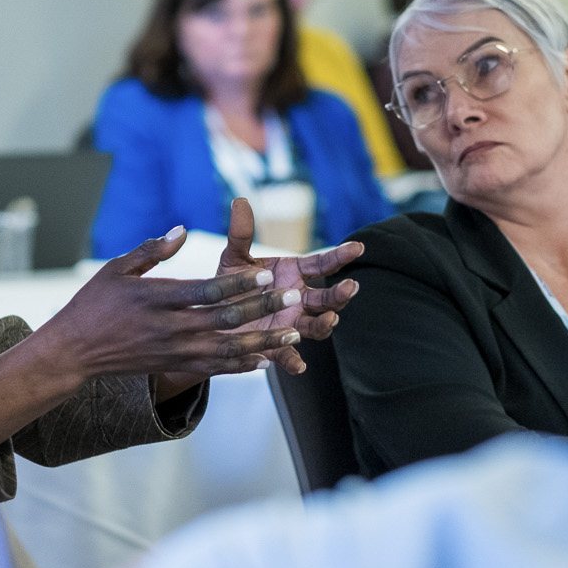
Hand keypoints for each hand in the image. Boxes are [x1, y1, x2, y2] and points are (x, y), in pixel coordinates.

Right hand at [42, 226, 308, 381]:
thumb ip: (152, 250)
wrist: (73, 352)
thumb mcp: (117, 268)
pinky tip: (266, 360)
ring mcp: (172, 351)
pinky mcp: (171, 366)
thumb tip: (182, 229)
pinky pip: (214, 369)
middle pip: (224, 319)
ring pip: (226, 349)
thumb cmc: (94, 303)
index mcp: (155, 298)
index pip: (206, 291)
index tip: (266, 274)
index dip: (239, 284)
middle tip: (294, 298)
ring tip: (293, 334)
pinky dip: (242, 366)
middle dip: (263, 309)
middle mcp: (168, 327)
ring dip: (263, 342)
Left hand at [211, 198, 361, 374]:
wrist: (210, 318)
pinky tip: (298, 366)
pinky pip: (289, 354)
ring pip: (316, 325)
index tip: (358, 247)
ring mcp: (290, 323)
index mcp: (293, 274)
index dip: (340, 255)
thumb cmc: (227, 284)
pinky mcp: (276, 345)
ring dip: (325, 323)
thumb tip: (239, 201)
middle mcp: (298, 299)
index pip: (322, 263)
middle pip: (327, 297)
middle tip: (351, 286)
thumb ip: (240, 234)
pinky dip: (294, 360)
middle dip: (340, 293)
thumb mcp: (233, 258)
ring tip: (329, 320)